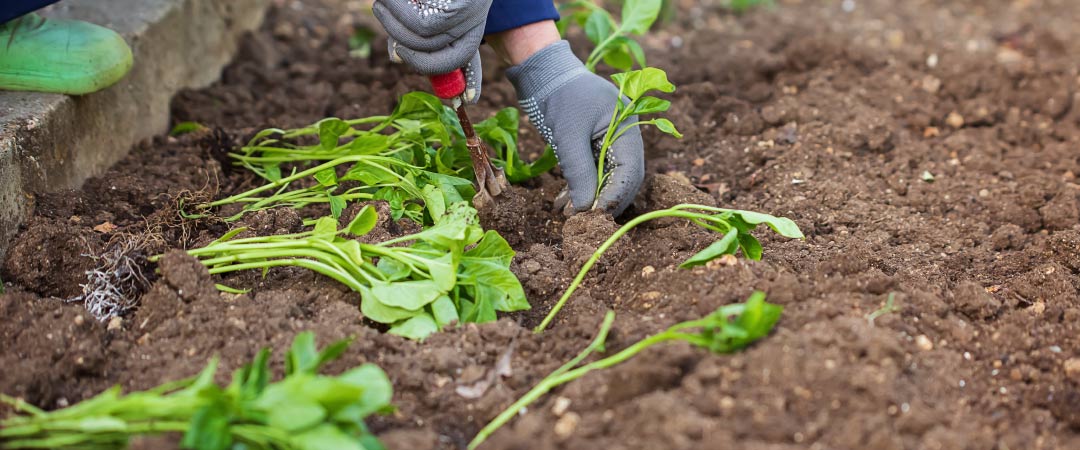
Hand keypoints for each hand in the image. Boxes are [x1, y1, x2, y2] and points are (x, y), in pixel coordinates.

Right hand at [372, 0, 490, 101]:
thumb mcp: (419, 6)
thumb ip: (411, 31)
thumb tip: (397, 57)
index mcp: (465, 21)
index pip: (469, 58)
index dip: (470, 81)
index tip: (466, 101)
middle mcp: (471, 21)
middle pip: (443, 63)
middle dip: (414, 61)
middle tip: (396, 49)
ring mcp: (466, 14)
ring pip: (426, 45)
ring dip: (396, 30)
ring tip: (383, 5)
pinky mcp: (457, 8)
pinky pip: (423, 28)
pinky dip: (400, 17)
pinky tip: (387, 1)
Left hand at [505, 40, 643, 214]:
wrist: (544, 74)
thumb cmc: (559, 97)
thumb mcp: (568, 135)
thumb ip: (579, 171)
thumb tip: (585, 208)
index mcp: (627, 127)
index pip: (630, 171)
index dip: (615, 195)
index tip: (596, 214)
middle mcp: (624, 136)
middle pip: (623, 178)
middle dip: (603, 201)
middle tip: (583, 220)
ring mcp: (610, 141)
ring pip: (606, 179)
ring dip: (588, 197)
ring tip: (566, 213)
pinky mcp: (594, 146)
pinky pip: (593, 172)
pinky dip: (579, 187)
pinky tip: (562, 202)